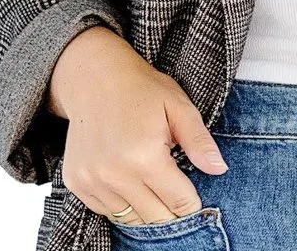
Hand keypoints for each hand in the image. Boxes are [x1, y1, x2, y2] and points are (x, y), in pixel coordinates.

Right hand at [48, 26, 228, 223]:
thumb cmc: (141, 89)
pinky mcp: (76, 182)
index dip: (192, 203)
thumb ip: (199, 141)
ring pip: (129, 218)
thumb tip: (219, 169)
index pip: (179, 202)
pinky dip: (121, 203)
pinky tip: (129, 181)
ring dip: (145, 208)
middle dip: (171, 209)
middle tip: (175, 190)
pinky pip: (106, 210)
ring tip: (151, 183)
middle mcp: (115, 174)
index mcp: (145, 156)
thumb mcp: (178, 106)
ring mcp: (92, 180)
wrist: (94, 77)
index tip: (195, 196)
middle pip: (155, 218)